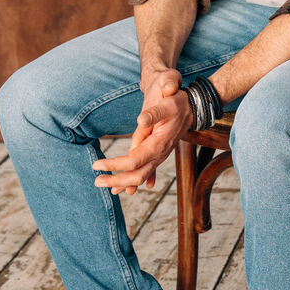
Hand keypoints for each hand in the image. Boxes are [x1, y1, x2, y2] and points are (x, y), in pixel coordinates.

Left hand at [93, 70, 189, 195]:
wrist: (191, 104)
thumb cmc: (177, 100)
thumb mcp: (168, 99)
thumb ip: (155, 111)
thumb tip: (141, 120)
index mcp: (159, 142)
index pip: (133, 161)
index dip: (114, 165)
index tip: (97, 165)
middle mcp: (160, 153)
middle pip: (137, 175)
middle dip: (117, 181)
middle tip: (97, 181)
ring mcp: (161, 155)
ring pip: (142, 176)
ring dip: (124, 183)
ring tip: (109, 189)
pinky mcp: (159, 153)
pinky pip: (147, 171)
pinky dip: (137, 181)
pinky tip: (129, 191)